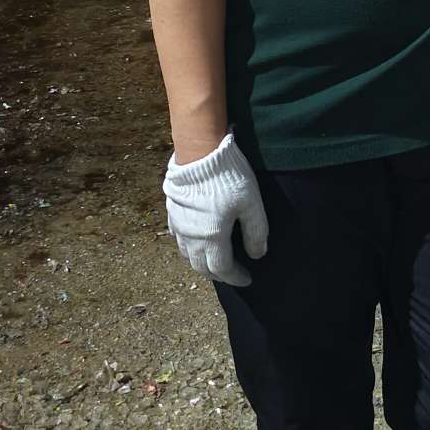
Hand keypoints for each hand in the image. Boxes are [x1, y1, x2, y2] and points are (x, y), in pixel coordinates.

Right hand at [163, 131, 268, 284]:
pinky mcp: (172, 211)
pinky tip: (194, 240)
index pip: (223, 269)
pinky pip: (178, 238)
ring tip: (214, 260)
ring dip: (201, 262)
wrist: (198, 151)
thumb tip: (257, 254)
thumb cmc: (227, 177)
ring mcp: (179, 224)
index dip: (236, 277)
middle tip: (231, 274)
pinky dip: (188, 246)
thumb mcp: (251, 203)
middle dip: (218, 274)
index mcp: (212, 237)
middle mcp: (192, 237)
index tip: (247, 279)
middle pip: (201, 266)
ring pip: (187, 254)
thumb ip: (256, 232)